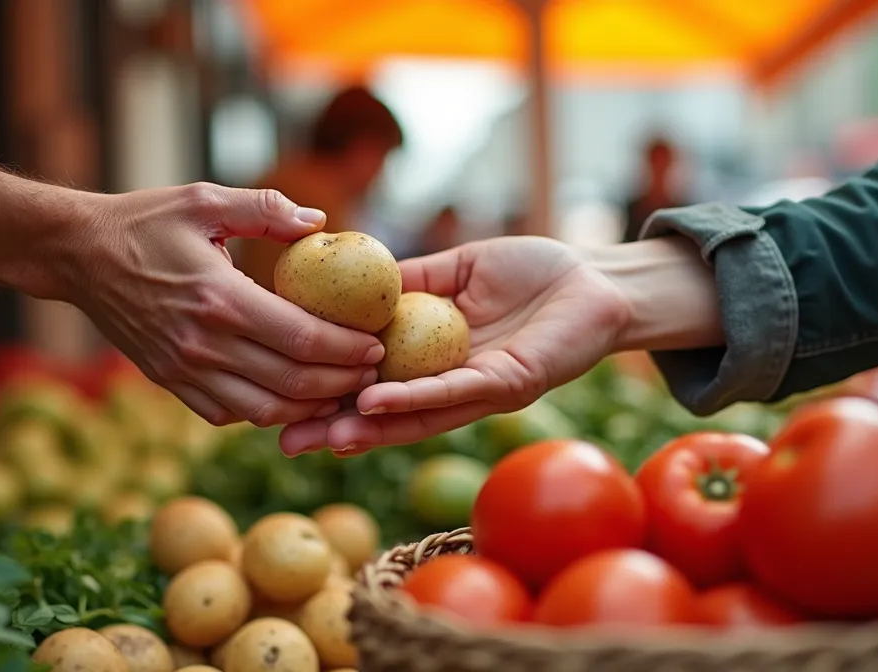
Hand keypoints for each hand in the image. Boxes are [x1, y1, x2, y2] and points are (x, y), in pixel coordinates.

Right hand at [68, 183, 383, 426]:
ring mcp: (184, 369)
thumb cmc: (145, 221)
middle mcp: (203, 343)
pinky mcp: (170, 382)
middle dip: (342, 384)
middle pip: (292, 383)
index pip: (302, 339)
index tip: (376, 344)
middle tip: (371, 373)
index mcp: (220, 297)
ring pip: (263, 412)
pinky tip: (291, 395)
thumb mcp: (204, 199)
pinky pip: (228, 414)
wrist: (77, 255)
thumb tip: (321, 222)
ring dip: (309, 408)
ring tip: (341, 391)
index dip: (348, 349)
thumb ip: (266, 209)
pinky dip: (265, 413)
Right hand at [279, 236, 631, 454]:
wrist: (597, 277)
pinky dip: (411, 399)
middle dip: (334, 427)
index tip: (281, 393)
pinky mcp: (509, 384)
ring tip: (318, 435)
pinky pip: (453, 393)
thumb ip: (410, 281)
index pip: (374, 383)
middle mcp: (454, 386)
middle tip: (282, 439)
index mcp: (436, 360)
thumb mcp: (457, 270)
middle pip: (387, 415)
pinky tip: (371, 404)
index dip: (330, 391)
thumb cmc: (532, 272)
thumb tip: (354, 277)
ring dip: (365, 427)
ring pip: (414, 417)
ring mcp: (480, 390)